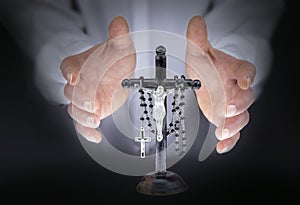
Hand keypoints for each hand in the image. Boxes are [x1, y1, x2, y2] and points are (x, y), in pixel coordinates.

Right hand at [60, 16, 135, 142]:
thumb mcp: (119, 46)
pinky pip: (83, 125)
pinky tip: (96, 136)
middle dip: (81, 99)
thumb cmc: (113, 59)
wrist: (117, 72)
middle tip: (92, 103)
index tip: (75, 75)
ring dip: (83, 116)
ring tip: (95, 119)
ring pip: (75, 110)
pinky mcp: (92, 112)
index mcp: (80, 65)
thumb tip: (119, 23)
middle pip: (72, 92)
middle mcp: (78, 84)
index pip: (69, 66)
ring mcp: (84, 100)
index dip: (70, 71)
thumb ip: (118, 36)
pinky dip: (88, 132)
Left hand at [186, 16, 255, 153]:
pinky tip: (221, 146)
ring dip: (234, 125)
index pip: (246, 70)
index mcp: (234, 71)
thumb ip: (198, 39)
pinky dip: (229, 140)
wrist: (204, 80)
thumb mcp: (198, 53)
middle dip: (239, 104)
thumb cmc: (206, 67)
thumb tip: (195, 22)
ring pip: (242, 117)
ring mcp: (232, 106)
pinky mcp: (226, 119)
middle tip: (228, 108)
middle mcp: (237, 89)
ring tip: (222, 130)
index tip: (243, 78)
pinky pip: (233, 132)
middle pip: (247, 97)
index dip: (246, 74)